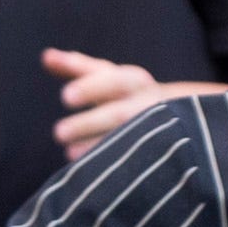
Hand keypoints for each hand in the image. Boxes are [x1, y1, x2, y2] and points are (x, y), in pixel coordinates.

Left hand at [43, 47, 205, 159]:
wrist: (182, 114)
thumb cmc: (128, 93)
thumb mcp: (109, 76)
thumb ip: (77, 67)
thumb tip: (45, 56)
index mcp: (134, 82)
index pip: (113, 81)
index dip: (89, 88)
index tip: (65, 97)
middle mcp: (148, 104)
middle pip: (118, 114)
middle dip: (88, 124)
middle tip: (58, 133)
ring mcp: (156, 129)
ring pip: (126, 140)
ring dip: (95, 147)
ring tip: (69, 153)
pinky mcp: (159, 151)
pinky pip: (135, 160)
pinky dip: (110, 164)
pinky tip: (87, 169)